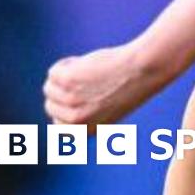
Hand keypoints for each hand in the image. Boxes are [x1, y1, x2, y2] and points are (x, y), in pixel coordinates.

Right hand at [43, 42, 163, 131]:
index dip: (67, 108)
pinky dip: (68, 63)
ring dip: (66, 75)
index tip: (80, 96)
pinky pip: (53, 71)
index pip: (59, 126)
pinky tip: (86, 62)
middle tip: (88, 80)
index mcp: (88, 131)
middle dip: (63, 91)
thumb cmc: (131, 83)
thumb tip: (59, 106)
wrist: (144, 69)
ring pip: (50, 86)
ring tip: (90, 71)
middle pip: (50, 105)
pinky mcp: (67, 81)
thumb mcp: (108, 106)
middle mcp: (76, 120)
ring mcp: (70, 100)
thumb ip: (86, 111)